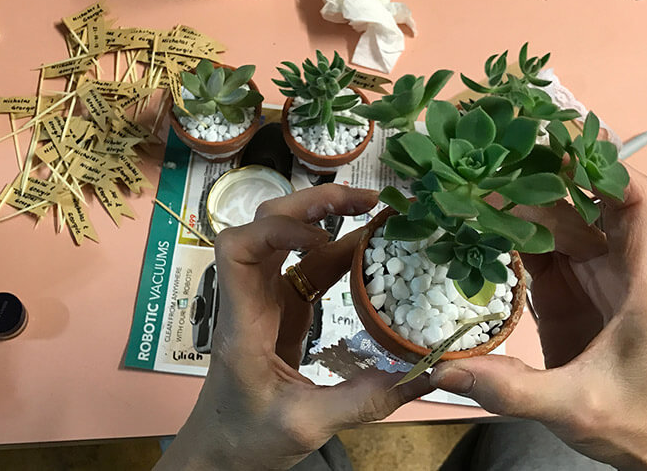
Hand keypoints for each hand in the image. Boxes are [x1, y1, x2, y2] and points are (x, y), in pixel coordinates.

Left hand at [156, 184, 431, 470]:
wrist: (220, 451)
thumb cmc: (246, 436)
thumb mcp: (306, 424)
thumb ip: (364, 400)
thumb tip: (427, 373)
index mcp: (245, 319)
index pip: (238, 248)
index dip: (277, 229)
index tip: (322, 238)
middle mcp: (252, 296)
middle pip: (267, 223)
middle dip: (314, 203)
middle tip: (368, 200)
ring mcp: (268, 298)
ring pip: (289, 238)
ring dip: (328, 217)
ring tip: (376, 210)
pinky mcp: (285, 308)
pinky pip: (310, 268)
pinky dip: (339, 251)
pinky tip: (370, 249)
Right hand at [431, 167, 646, 469]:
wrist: (640, 444)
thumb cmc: (625, 420)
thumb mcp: (571, 406)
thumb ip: (511, 388)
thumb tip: (443, 367)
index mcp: (637, 282)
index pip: (637, 201)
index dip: (603, 169)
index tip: (555, 154)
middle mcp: (615, 266)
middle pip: (584, 201)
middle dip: (540, 179)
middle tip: (487, 164)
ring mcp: (588, 274)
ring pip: (556, 219)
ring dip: (518, 202)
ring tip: (470, 187)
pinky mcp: (564, 287)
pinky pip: (538, 246)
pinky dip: (509, 232)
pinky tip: (475, 223)